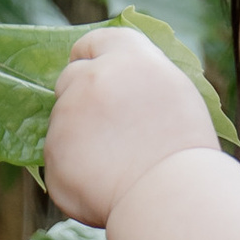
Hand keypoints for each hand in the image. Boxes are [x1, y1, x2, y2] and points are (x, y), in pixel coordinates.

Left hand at [42, 27, 220, 224]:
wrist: (171, 196)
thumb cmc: (186, 152)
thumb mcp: (173, 95)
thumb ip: (138, 80)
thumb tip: (118, 82)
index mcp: (127, 56)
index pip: (92, 43)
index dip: (90, 59)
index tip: (92, 74)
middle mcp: (91, 77)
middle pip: (69, 79)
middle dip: (80, 100)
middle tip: (106, 130)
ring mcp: (67, 114)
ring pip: (63, 123)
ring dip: (79, 141)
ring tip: (115, 169)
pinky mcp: (53, 152)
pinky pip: (59, 162)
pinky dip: (74, 175)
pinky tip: (103, 188)